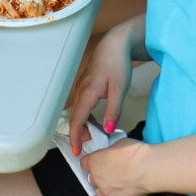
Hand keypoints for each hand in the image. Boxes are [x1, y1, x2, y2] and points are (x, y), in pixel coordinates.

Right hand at [67, 30, 133, 155]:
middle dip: (78, 135)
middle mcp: (81, 90)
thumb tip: (108, 130)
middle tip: (86, 149)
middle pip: (75, 118)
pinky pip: (81, 105)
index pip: (77, 120)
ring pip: (78, 112)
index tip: (76, 152)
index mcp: (87, 93)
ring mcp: (82, 87)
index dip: (75, 137)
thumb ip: (114, 110)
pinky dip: (85, 117)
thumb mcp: (120, 89)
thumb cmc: (118, 63)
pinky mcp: (86, 85)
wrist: (115, 43)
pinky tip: (94, 121)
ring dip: (82, 126)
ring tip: (93, 137)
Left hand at [82, 138, 150, 195]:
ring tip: (115, 185)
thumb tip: (113, 153)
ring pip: (98, 193)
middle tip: (111, 172)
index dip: (91, 162)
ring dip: (104, 189)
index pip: (84, 163)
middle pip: (91, 178)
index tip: (97, 161)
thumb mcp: (120, 143)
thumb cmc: (134, 152)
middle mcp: (97, 178)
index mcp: (94, 161)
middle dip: (99, 176)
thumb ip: (112, 150)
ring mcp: (105, 191)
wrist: (148, 168)